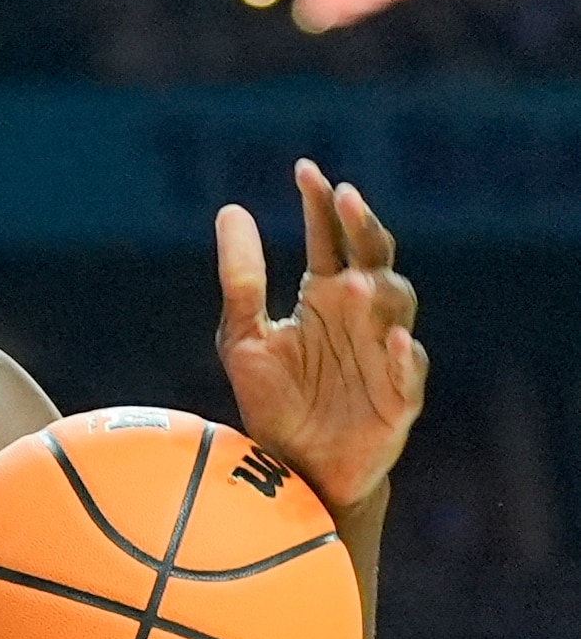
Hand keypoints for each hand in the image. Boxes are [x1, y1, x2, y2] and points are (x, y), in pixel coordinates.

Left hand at [215, 159, 427, 512]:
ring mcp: (384, 352)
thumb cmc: (273, 400)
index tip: (304, 170)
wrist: (293, 468)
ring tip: (354, 278)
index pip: (329, 238)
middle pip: (373, 257)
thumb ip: (241, 279)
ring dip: (380, 287)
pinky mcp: (398, 396)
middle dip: (363, 227)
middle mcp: (361, 314)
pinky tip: (392, 339)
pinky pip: (408, 370)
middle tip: (346, 197)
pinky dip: (403, 354)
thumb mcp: (243, 337)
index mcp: (326, 295)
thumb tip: (230, 210)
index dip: (321, 204)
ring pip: (398, 304)